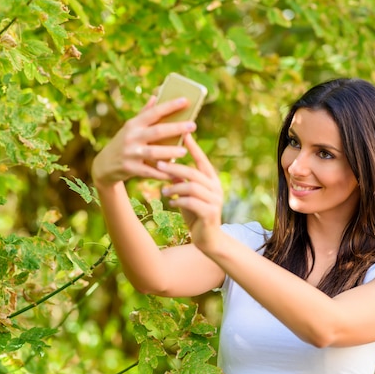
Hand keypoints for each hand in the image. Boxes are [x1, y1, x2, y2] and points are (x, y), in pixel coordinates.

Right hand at [91, 96, 196, 187]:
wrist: (104, 165)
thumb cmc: (123, 142)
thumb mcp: (130, 127)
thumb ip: (144, 113)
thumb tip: (155, 96)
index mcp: (134, 124)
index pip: (154, 112)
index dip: (170, 106)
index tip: (185, 100)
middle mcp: (132, 137)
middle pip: (157, 131)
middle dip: (176, 128)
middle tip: (193, 125)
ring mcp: (131, 153)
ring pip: (154, 153)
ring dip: (170, 152)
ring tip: (184, 151)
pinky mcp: (131, 169)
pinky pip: (151, 172)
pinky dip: (164, 174)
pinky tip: (176, 174)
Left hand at [157, 134, 223, 251]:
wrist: (209, 239)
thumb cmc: (196, 214)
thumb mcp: (187, 195)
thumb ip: (181, 182)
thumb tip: (166, 165)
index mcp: (212, 180)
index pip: (202, 160)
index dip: (193, 147)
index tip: (183, 134)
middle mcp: (216, 188)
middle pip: (194, 172)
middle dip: (175, 168)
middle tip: (159, 165)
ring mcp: (214, 200)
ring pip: (192, 187)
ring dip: (174, 187)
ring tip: (163, 191)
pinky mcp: (210, 213)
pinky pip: (192, 202)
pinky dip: (178, 201)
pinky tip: (170, 203)